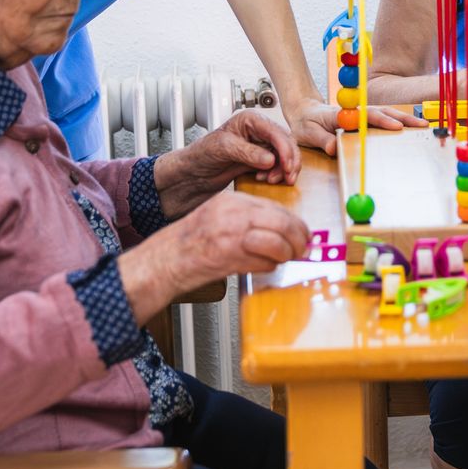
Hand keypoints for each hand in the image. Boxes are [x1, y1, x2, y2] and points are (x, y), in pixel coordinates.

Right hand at [148, 189, 311, 293]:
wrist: (165, 260)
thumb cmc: (189, 242)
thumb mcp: (219, 216)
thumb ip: (247, 218)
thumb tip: (279, 228)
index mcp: (233, 201)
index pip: (276, 207)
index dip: (295, 222)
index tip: (302, 233)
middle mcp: (234, 214)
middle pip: (283, 222)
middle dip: (299, 238)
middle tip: (302, 249)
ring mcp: (233, 235)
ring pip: (279, 241)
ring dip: (288, 254)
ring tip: (287, 259)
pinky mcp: (231, 257)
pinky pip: (265, 261)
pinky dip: (271, 266)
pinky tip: (266, 267)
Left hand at [153, 111, 299, 214]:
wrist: (193, 174)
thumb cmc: (202, 154)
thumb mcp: (223, 149)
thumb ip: (248, 152)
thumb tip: (271, 159)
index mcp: (250, 120)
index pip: (276, 132)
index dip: (285, 149)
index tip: (287, 165)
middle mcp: (258, 131)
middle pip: (286, 143)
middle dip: (289, 161)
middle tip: (287, 177)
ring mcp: (260, 146)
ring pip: (285, 156)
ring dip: (284, 169)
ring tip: (272, 180)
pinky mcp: (260, 160)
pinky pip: (278, 165)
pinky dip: (277, 174)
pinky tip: (265, 179)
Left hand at [284, 95, 424, 157]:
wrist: (303, 111)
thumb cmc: (305, 122)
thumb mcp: (307, 132)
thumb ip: (321, 139)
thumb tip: (333, 148)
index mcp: (343, 114)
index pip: (366, 117)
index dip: (382, 121)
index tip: (396, 127)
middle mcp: (355, 111)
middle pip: (382, 112)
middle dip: (402, 118)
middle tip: (421, 125)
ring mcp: (360, 114)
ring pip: (385, 113)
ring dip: (403, 118)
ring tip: (422, 124)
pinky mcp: (362, 119)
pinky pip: (382, 118)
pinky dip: (396, 120)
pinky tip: (408, 126)